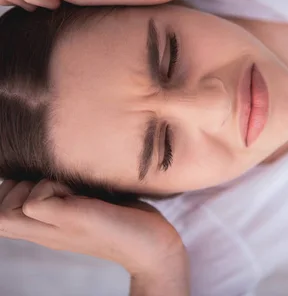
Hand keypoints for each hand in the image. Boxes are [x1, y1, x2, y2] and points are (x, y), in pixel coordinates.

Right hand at [0, 179, 185, 274]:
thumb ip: (72, 188)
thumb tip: (64, 156)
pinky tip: (80, 191)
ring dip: (30, 185)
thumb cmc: (128, 218)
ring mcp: (57, 230)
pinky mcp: (74, 222)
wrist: (155, 247)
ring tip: (67, 186)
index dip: (11, 187)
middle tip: (55, 181)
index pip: (1, 209)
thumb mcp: (93, 199)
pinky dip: (51, 186)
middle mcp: (45, 231)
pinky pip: (33, 202)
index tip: (47, 179)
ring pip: (3, 211)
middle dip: (14, 185)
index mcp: (47, 225)